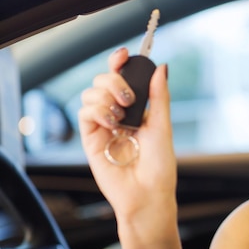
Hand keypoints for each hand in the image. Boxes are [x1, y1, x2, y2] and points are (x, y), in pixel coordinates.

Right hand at [78, 47, 181, 248]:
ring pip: (91, 93)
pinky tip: (112, 122)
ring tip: (122, 115)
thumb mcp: (163, 125)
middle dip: (114, 79)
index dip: (120, 62)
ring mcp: (103, 125)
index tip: (124, 54)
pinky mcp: (91, 138)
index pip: (124, 78)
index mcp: (137, 109)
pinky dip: (97, 110)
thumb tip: (162, 67)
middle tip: (128, 96)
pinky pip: (84, 112)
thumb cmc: (160, 165)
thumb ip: (159, 96)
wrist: (148, 194)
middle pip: (103, 80)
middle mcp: (119, 114)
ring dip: (105, 96)